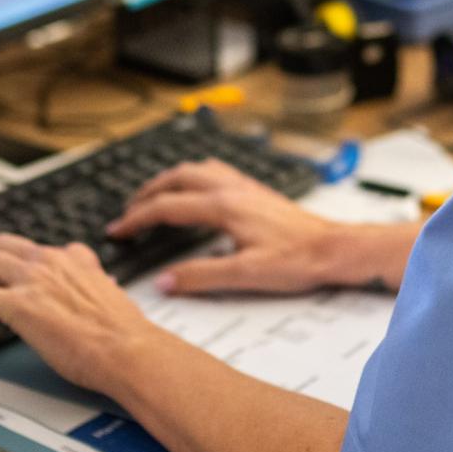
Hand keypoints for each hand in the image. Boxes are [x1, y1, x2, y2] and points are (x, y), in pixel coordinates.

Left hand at [0, 234, 157, 394]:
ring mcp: (31, 282)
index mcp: (73, 259)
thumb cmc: (124, 332)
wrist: (128, 349)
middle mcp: (50, 262)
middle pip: (2, 245)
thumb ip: (94, 282)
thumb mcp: (110, 293)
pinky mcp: (17, 306)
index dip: (18, 263)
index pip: (35, 249)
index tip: (12, 277)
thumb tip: (96, 286)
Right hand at [108, 159, 344, 294]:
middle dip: (146, 194)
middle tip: (128, 212)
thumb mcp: (245, 275)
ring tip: (153, 196)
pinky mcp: (255, 191)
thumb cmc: (297, 260)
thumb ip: (200, 277)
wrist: (334, 248)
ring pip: (195, 169)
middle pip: (176, 178)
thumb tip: (163, 282)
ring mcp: (244, 186)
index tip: (118, 230)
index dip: (137, 218)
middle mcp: (232, 189)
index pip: (167, 206)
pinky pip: (215, 171)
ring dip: (169, 180)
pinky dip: (193, 176)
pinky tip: (196, 188)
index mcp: (223, 207)